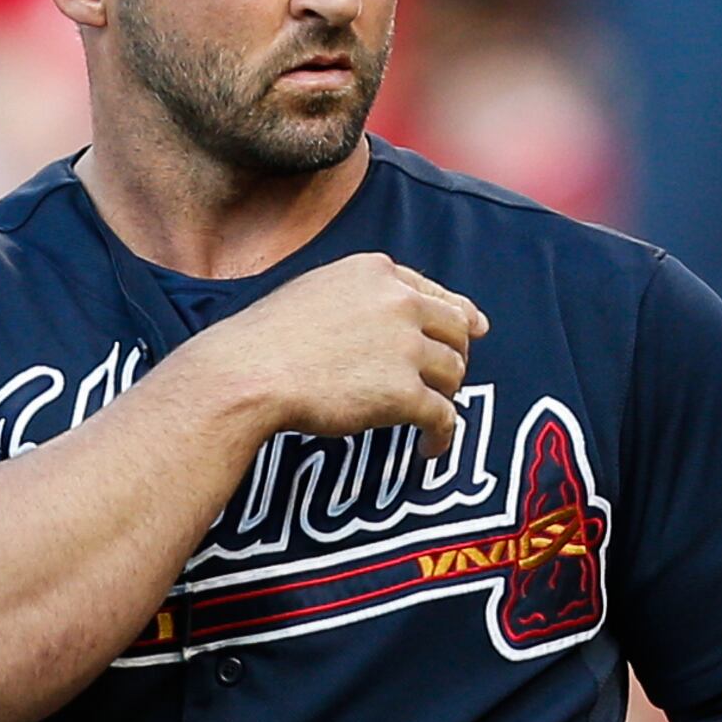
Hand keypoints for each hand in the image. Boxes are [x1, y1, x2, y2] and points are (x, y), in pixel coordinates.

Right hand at [181, 253, 486, 454]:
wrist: (246, 373)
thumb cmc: (265, 339)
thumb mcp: (315, 291)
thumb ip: (359, 296)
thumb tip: (393, 314)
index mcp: (377, 273)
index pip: (436, 293)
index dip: (459, 315)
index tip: (475, 329)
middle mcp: (399, 302)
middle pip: (455, 332)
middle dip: (452, 357)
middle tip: (441, 381)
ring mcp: (405, 347)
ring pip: (453, 373)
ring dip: (443, 396)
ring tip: (424, 415)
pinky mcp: (404, 393)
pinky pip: (444, 417)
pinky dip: (442, 436)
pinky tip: (428, 448)